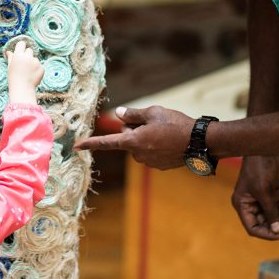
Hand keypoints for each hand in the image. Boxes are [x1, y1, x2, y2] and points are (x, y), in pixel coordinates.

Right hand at [6, 41, 42, 103]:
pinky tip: (32, 75)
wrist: (22, 88)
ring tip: (28, 72)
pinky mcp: (42, 67)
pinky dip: (37, 69)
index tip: (21, 50)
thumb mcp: (10, 66)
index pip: (22, 44)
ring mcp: (36, 62)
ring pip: (35, 58)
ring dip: (32, 63)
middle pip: (29, 50)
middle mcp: (28, 57)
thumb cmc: (14, 78)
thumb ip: (11, 57)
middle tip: (24, 64)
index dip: (21, 47)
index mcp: (18, 55)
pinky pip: (39, 65)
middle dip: (27, 55)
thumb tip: (8, 51)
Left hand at [75, 105, 192, 168]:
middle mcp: (138, 154)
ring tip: (165, 132)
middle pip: (127, 139)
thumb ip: (133, 114)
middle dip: (134, 130)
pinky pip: (150, 153)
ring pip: (139, 146)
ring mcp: (149, 162)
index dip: (91, 143)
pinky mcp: (159, 166)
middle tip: (153, 122)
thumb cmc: (176, 124)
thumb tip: (118, 114)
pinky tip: (170, 141)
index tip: (77, 146)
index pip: (107, 142)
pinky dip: (156, 146)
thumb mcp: (153, 112)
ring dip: (146, 138)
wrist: (200, 142)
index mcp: (133, 141)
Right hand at [231, 155, 278, 239]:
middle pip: (266, 224)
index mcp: (242, 205)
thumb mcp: (265, 192)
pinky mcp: (270, 195)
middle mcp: (250, 205)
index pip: (253, 228)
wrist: (265, 149)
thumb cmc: (259, 168)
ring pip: (275, 216)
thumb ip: (271, 212)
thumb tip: (278, 231)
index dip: (267, 234)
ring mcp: (261, 200)